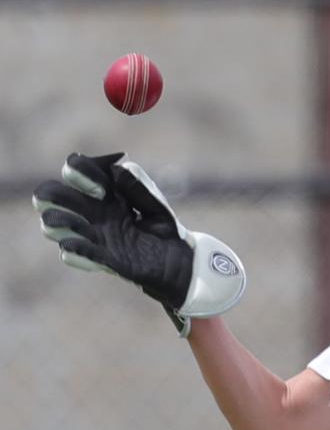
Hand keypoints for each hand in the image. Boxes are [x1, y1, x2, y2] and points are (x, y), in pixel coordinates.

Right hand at [32, 153, 245, 335]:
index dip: (81, 172)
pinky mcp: (102, 259)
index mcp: (104, 194)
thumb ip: (138, 187)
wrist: (178, 260)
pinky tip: (77, 245)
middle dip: (55, 194)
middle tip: (88, 200)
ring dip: (58, 221)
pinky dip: (73, 249)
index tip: (104, 185)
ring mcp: (94, 236)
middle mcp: (93, 213)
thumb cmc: (165, 229)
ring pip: (52, 225)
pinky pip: (74, 253)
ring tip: (78, 224)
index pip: (74, 171)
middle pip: (51, 196)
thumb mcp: (156, 204)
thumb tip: (117, 169)